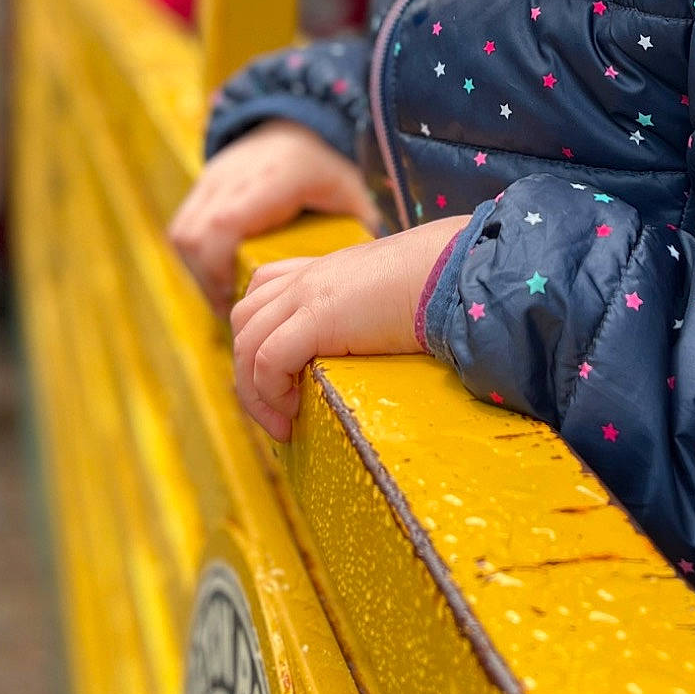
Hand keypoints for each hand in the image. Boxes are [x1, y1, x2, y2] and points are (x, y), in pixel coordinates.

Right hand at [168, 120, 382, 305]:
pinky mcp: (200, 186)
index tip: (237, 300)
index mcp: (272, 179)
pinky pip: (181, 228)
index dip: (219, 269)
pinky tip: (219, 274)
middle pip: (194, 235)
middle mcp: (234, 175)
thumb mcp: (348, 191)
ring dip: (198, 271)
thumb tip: (371, 274)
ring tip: (226, 295)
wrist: (294, 124)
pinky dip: (194, 257)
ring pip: (182, 233)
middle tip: (233, 309)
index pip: (224, 224)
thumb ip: (359, 227)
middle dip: (207, 280)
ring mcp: (212, 178)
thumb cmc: (324, 165)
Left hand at [230, 216, 470, 440]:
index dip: (258, 340)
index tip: (281, 383)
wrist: (450, 271)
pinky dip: (270, 392)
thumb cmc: (435, 287)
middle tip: (276, 413)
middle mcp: (305, 278)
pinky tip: (294, 411)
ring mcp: (305, 293)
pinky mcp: (315, 316)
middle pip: (243, 322)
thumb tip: (374, 347)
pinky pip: (267, 360)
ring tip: (282, 421)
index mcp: (321, 272)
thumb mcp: (386, 300)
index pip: (262, 295)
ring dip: (254, 391)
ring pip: (245, 343)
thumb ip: (365, 316)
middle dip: (247, 372)